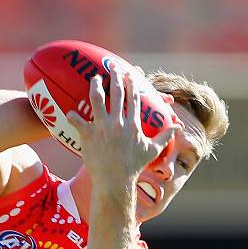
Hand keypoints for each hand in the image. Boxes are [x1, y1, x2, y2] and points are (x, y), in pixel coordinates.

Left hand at [67, 66, 178, 194]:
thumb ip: (165, 136)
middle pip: (116, 93)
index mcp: (133, 124)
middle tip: (111, 67)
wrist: (115, 181)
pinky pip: (78, 121)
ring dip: (95, 86)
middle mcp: (118, 123)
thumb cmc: (134, 167)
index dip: (131, 83)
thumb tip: (178, 127)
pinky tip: (69, 112)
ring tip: (94, 79)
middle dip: (114, 76)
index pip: (133, 98)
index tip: (129, 73)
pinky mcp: (88, 136)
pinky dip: (73, 116)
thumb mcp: (152, 150)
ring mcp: (102, 128)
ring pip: (97, 100)